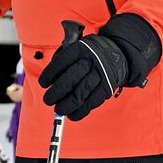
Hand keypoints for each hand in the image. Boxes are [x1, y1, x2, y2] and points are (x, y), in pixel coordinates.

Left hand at [39, 15, 160, 120]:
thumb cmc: (91, 53)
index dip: (50, 75)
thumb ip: (63, 61)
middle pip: (70, 79)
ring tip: (59, 109)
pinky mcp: (107, 87)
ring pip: (81, 93)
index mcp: (80, 49)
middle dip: (56, 92)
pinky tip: (72, 114)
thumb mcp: (77, 47)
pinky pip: (92, 102)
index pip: (61, 62)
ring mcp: (100, 75)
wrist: (118, 53)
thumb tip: (50, 83)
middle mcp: (91, 61)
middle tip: (48, 100)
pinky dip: (81, 111)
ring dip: (67, 105)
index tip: (43, 83)